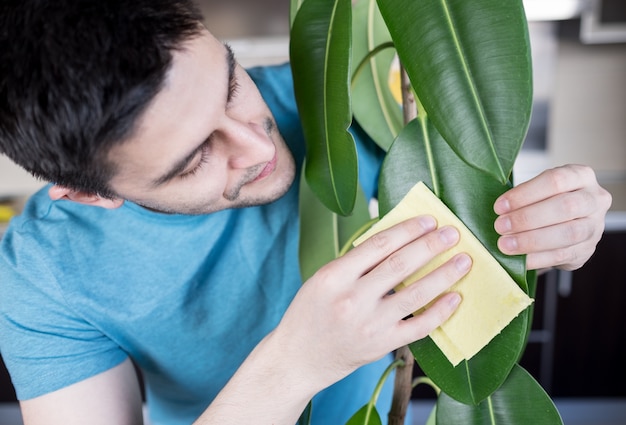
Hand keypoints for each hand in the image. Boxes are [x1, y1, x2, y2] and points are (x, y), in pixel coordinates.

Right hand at [270, 215, 469, 392]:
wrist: (298, 358)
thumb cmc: (310, 312)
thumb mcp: (322, 279)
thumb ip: (356, 262)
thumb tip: (398, 239)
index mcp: (334, 276)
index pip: (378, 245)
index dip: (408, 230)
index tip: (429, 220)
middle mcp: (352, 299)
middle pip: (400, 265)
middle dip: (431, 246)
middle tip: (453, 233)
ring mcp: (369, 324)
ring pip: (416, 294)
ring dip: (444, 274)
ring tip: (464, 260)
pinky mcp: (381, 345)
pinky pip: (419, 326)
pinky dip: (440, 311)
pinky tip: (456, 297)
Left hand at [494, 164, 611, 270]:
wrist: (566, 223)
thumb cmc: (548, 201)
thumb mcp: (539, 189)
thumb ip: (524, 196)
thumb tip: (499, 210)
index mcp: (581, 176)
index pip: (556, 180)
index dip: (525, 194)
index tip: (500, 206)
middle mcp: (594, 199)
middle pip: (565, 207)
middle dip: (527, 218)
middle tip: (501, 226)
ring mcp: (595, 226)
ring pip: (568, 233)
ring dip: (532, 240)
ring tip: (506, 244)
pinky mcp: (587, 250)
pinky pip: (563, 255)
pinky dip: (537, 258)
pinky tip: (519, 259)